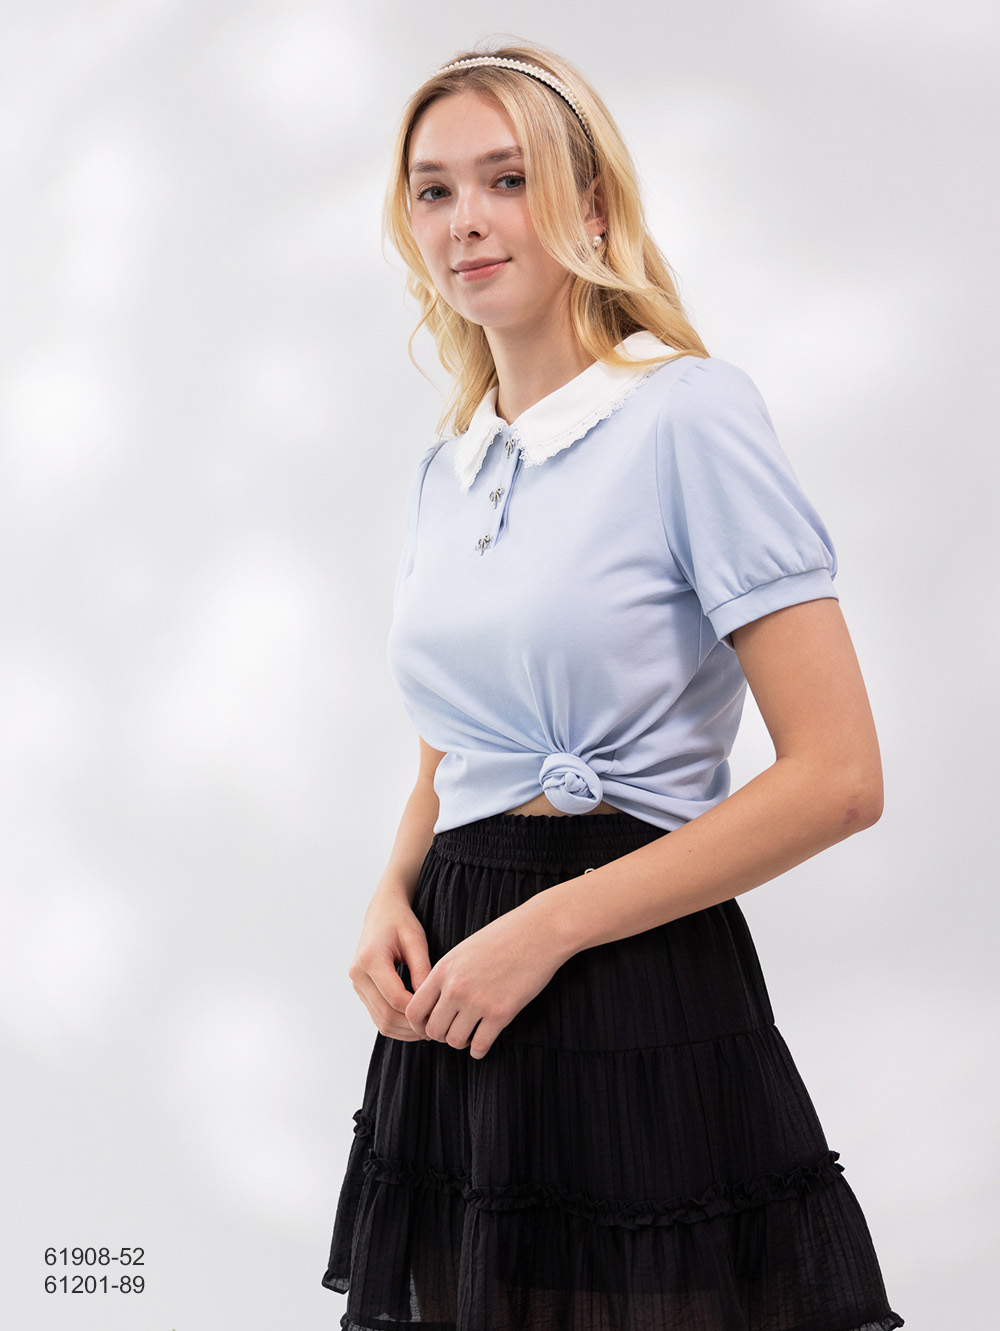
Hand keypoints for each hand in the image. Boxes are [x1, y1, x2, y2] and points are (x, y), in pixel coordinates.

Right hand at [348, 888, 432, 1040]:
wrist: (382, 912)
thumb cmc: (401, 922)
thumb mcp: (416, 941)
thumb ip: (423, 970)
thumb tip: (431, 1002)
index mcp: (370, 959)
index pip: (396, 998)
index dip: (418, 1012)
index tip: (438, 1016)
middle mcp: (358, 974)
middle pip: (386, 1014)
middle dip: (412, 1026)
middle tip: (436, 1029)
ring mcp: (357, 984)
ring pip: (380, 1021)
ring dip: (405, 1030)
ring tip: (428, 1029)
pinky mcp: (361, 990)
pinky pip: (378, 1016)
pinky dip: (397, 1025)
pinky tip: (416, 1023)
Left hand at [404, 906, 565, 1059]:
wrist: (538, 932)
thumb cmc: (503, 937)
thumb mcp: (464, 950)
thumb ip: (447, 975)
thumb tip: (436, 1001)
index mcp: (443, 970)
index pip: (414, 1010)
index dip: (419, 1024)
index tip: (430, 1025)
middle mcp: (456, 988)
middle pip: (433, 1030)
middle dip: (441, 1034)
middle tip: (453, 1030)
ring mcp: (478, 1002)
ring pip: (454, 1041)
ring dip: (461, 1042)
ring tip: (470, 1035)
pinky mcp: (501, 1013)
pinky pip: (480, 1046)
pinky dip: (479, 1050)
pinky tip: (483, 1041)